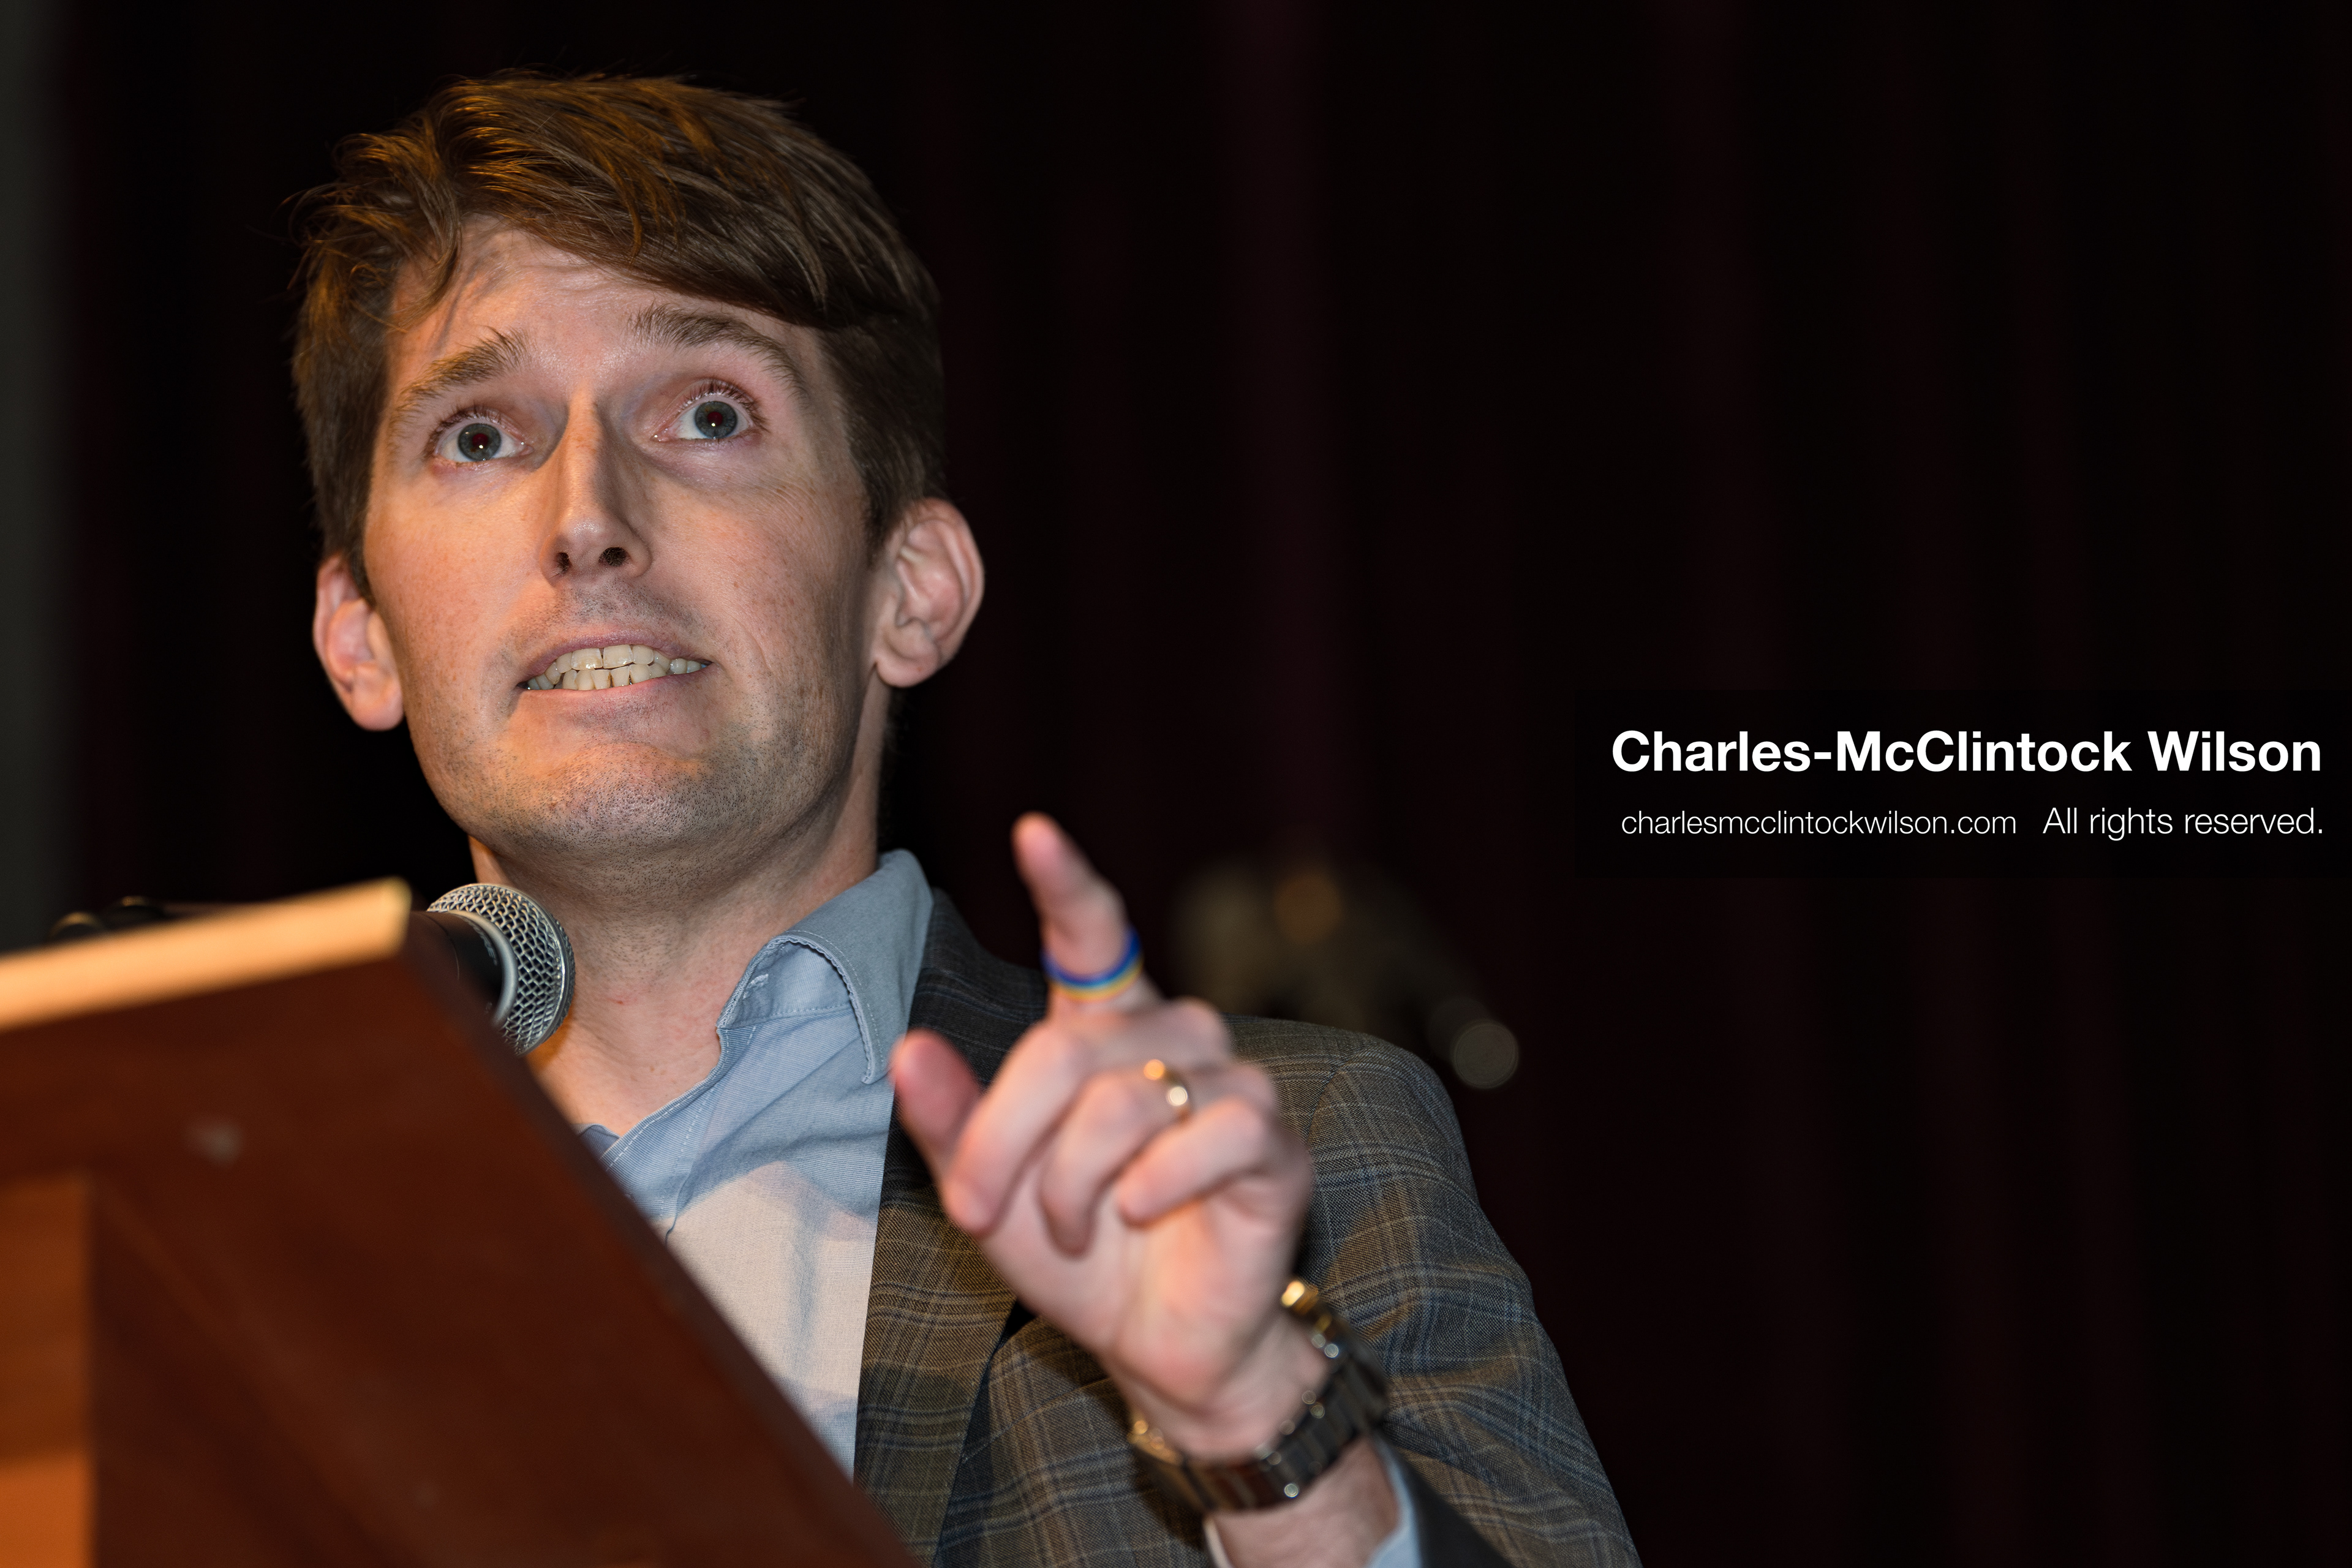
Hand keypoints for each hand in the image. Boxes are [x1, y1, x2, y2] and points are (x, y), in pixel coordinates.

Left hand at [893, 814, 1325, 1454]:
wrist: (1155, 1346)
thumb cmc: (1078, 1255)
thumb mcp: (990, 1191)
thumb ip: (949, 1122)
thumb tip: (907, 1047)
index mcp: (1105, 1029)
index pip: (1093, 934)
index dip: (1067, 881)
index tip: (1031, 830)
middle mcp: (1174, 1034)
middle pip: (1064, 1049)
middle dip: (1004, 1140)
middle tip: (978, 1209)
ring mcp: (1232, 1082)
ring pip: (1125, 1098)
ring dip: (1073, 1182)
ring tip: (1075, 1228)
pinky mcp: (1273, 1141)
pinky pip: (1210, 1133)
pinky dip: (1158, 1184)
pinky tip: (1143, 1214)